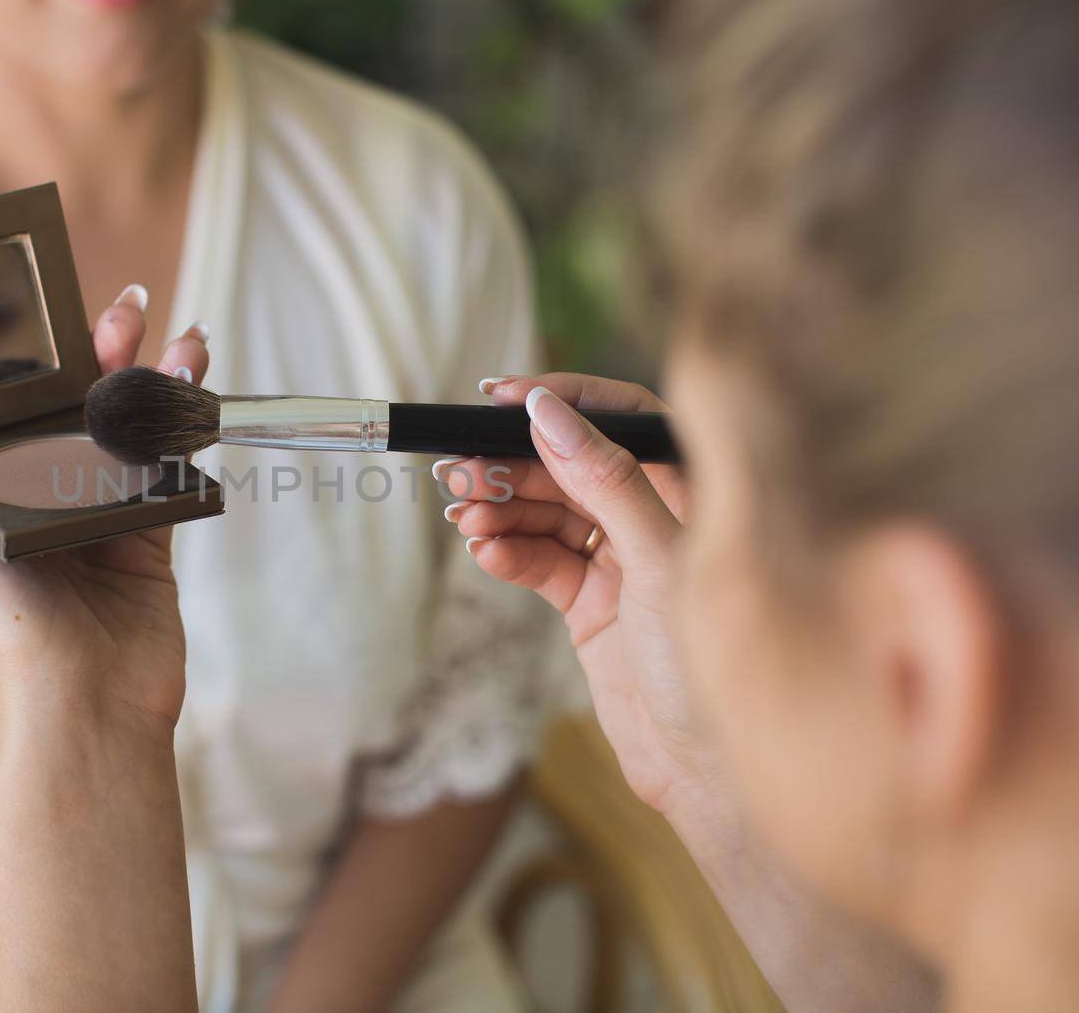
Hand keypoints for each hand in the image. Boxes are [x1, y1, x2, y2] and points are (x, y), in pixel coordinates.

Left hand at [0, 286, 210, 733]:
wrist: (84, 700)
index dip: (17, 354)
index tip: (37, 305)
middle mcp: (38, 497)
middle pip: (68, 402)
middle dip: (97, 349)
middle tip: (122, 309)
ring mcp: (97, 510)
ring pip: (124, 422)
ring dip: (149, 371)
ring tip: (171, 333)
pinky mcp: (148, 530)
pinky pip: (166, 461)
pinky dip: (182, 418)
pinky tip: (195, 380)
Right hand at [444, 374, 724, 834]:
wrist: (702, 772)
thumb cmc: (708, 666)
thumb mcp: (657, 561)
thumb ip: (606, 482)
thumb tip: (549, 414)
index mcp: (692, 492)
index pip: (624, 416)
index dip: (566, 399)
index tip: (503, 398)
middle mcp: (656, 518)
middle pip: (572, 464)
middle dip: (515, 463)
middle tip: (462, 470)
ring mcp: (620, 562)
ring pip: (548, 512)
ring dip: (502, 509)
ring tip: (466, 517)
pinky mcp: (590, 604)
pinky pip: (539, 560)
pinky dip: (508, 552)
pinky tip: (484, 552)